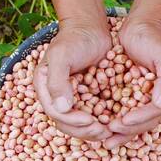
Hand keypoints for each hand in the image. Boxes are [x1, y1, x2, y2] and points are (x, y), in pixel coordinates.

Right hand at [33, 18, 112, 140]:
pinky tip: (115, 123)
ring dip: (94, 130)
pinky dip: (102, 121)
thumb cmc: (74, 38)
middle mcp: (57, 97)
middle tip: (104, 132)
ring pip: (80, 123)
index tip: (91, 121)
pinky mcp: (88, 97)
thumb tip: (62, 109)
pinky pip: (93, 114)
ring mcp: (73, 98)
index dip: (73, 121)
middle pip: (67, 123)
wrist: (91, 28)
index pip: (56, 113)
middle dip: (85, 130)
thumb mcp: (62, 56)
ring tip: (110, 131)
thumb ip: (58, 82)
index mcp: (45, 88)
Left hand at [105, 18, 160, 148]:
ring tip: (107, 140)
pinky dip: (117, 120)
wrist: (140, 24)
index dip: (140, 118)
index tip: (122, 122)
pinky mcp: (136, 94)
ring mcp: (150, 96)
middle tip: (111, 133)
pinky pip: (127, 111)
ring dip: (123, 131)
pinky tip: (103, 127)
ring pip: (137, 120)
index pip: (157, 110)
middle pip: (148, 120)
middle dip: (129, 129)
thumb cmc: (152, 36)